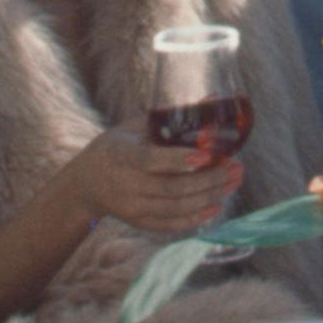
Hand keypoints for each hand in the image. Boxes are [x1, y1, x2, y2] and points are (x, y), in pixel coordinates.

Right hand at [60, 127, 248, 237]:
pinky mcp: (138, 222)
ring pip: (175, 207)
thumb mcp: (136, 126)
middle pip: (171, 188)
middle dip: (208, 179)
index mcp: (122, 155)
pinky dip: (194, 217)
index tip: (207, 155)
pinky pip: (169, 224)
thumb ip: (172, 115)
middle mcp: (125, 185)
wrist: (87, 182)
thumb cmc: (118, 145)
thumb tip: (214, 98)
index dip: (179, 160)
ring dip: (208, 197)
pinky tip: (216, 206)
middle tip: (235, 168)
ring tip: (233, 182)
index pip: (151, 160)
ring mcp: (132, 207)